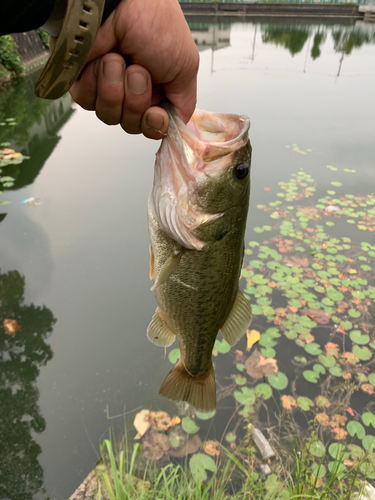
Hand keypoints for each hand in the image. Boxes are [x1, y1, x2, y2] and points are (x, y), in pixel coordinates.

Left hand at [70, 0, 198, 138]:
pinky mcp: (84, 81)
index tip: (155, 112)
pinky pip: (87, 102)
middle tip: (138, 70)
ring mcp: (108, 89)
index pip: (154, 128)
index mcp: (158, 93)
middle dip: (135, 100)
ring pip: (109, 115)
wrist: (122, 0)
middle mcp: (133, 94)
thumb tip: (175, 128)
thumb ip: (184, 105)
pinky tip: (102, 60)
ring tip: (118, 59)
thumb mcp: (186, 69)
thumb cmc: (156, 25)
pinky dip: (96, 81)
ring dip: (116, 88)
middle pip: (131, 125)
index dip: (153, 125)